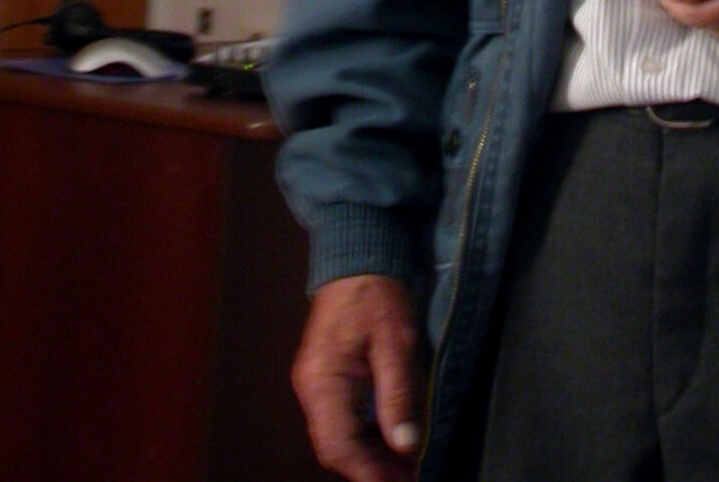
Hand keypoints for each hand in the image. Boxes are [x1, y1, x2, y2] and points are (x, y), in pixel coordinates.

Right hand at [292, 273, 424, 481]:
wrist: (357, 258)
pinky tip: (389, 438)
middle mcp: (312, 387)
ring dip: (367, 455)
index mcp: (323, 381)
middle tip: (406, 477)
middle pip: (334, 447)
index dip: (368, 472)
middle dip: (369, 469)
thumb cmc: (375, 294)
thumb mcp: (395, 342)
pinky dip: (363, 435)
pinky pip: (340, 419)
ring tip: (402, 466)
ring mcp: (316, 383)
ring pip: (337, 436)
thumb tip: (405, 443)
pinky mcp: (325, 378)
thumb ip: (398, 394)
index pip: (339, 445)